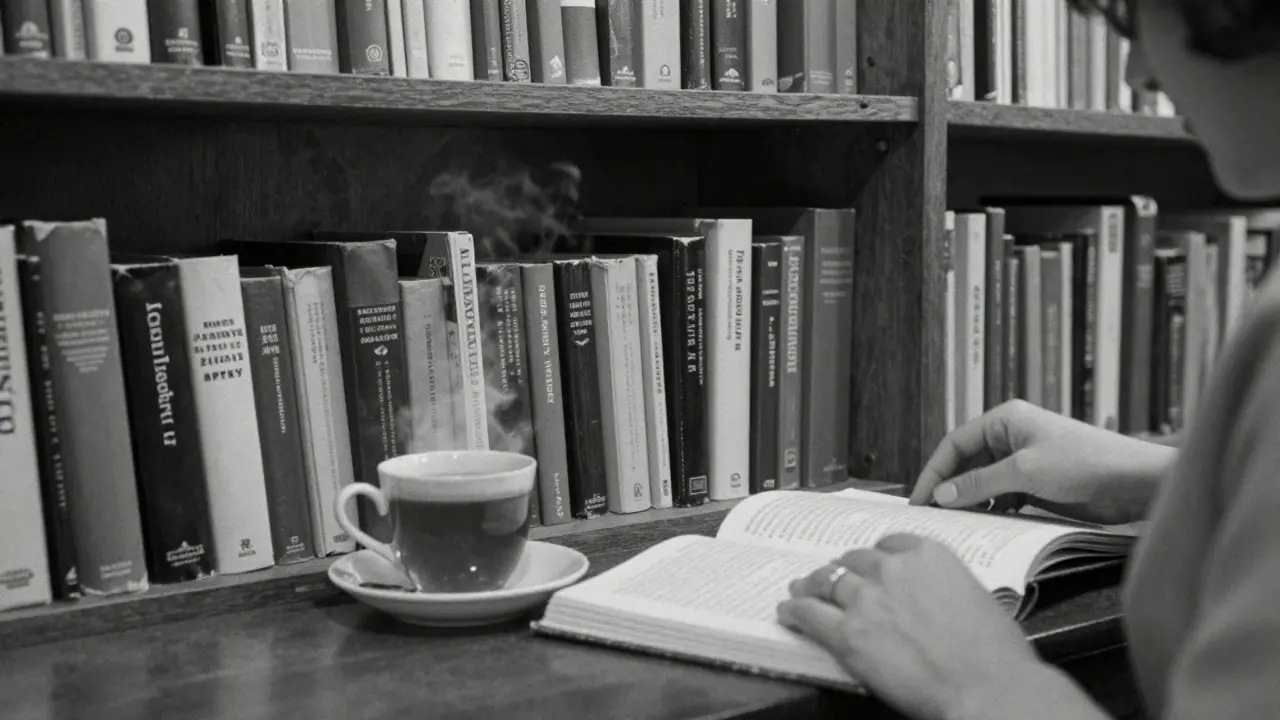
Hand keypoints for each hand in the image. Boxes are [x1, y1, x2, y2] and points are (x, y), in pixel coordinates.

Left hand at [778, 535, 1095, 719]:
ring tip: (801, 590)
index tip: (868, 564)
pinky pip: (810, 614)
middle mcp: (892, 569)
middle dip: (842, 570)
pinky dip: (796, 612)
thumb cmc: (995, 654)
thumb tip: (934, 599)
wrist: (987, 688)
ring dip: (812, 587)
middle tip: (832, 579)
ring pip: (826, 582)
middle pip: (853, 562)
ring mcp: (866, 599)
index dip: (873, 557)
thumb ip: (944, 588)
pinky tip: (789, 613)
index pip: (888, 545)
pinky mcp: (848, 634)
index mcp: (928, 555)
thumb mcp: (976, 599)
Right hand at [910, 400, 1174, 524]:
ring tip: (955, 524)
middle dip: (949, 488)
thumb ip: (980, 484)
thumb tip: (942, 495)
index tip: (920, 500)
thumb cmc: (1085, 463)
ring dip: (970, 501)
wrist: (1135, 482)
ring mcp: (1023, 461)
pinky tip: (984, 526)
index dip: (934, 472)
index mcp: (1004, 420)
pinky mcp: (1037, 484)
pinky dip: (991, 510)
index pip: (954, 444)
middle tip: (932, 516)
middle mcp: (1010, 437)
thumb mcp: (1025, 472)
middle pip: (966, 463)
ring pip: (983, 482)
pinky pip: (1002, 496)